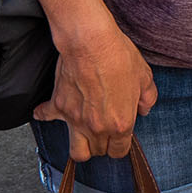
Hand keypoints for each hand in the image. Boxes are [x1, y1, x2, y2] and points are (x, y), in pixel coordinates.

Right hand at [36, 12, 157, 161]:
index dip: (120, 145)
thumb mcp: (144, 76)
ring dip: (80, 146)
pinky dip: (44, 115)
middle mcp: (97, 127)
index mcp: (120, 124)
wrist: (91, 41)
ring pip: (76, 152)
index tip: (119, 136)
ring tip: (83, 133)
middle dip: (103, 143)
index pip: (119, 151)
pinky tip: (45, 111)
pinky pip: (45, 116)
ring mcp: (76, 119)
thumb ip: (148, 98)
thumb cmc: (118, 56)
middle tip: (104, 128)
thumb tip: (144, 109)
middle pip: (98, 152)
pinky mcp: (59, 105)